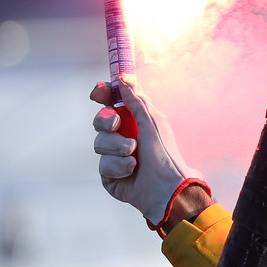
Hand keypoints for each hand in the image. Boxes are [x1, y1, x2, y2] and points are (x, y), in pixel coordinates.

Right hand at [90, 78, 210, 232]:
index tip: (99, 92)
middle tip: (117, 124)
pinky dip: (118, 165)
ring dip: (117, 147)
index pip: (111, 105)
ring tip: (134, 155)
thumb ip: (137, 99)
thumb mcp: (153, 121)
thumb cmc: (165, 154)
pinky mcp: (111, 175)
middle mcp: (124, 138)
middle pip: (100, 121)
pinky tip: (132, 170)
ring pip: (99, 143)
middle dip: (106, 121)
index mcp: (135, 124)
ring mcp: (115, 157)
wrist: (167, 186)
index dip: (103, 96)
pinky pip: (103, 164)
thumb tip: (124, 79)